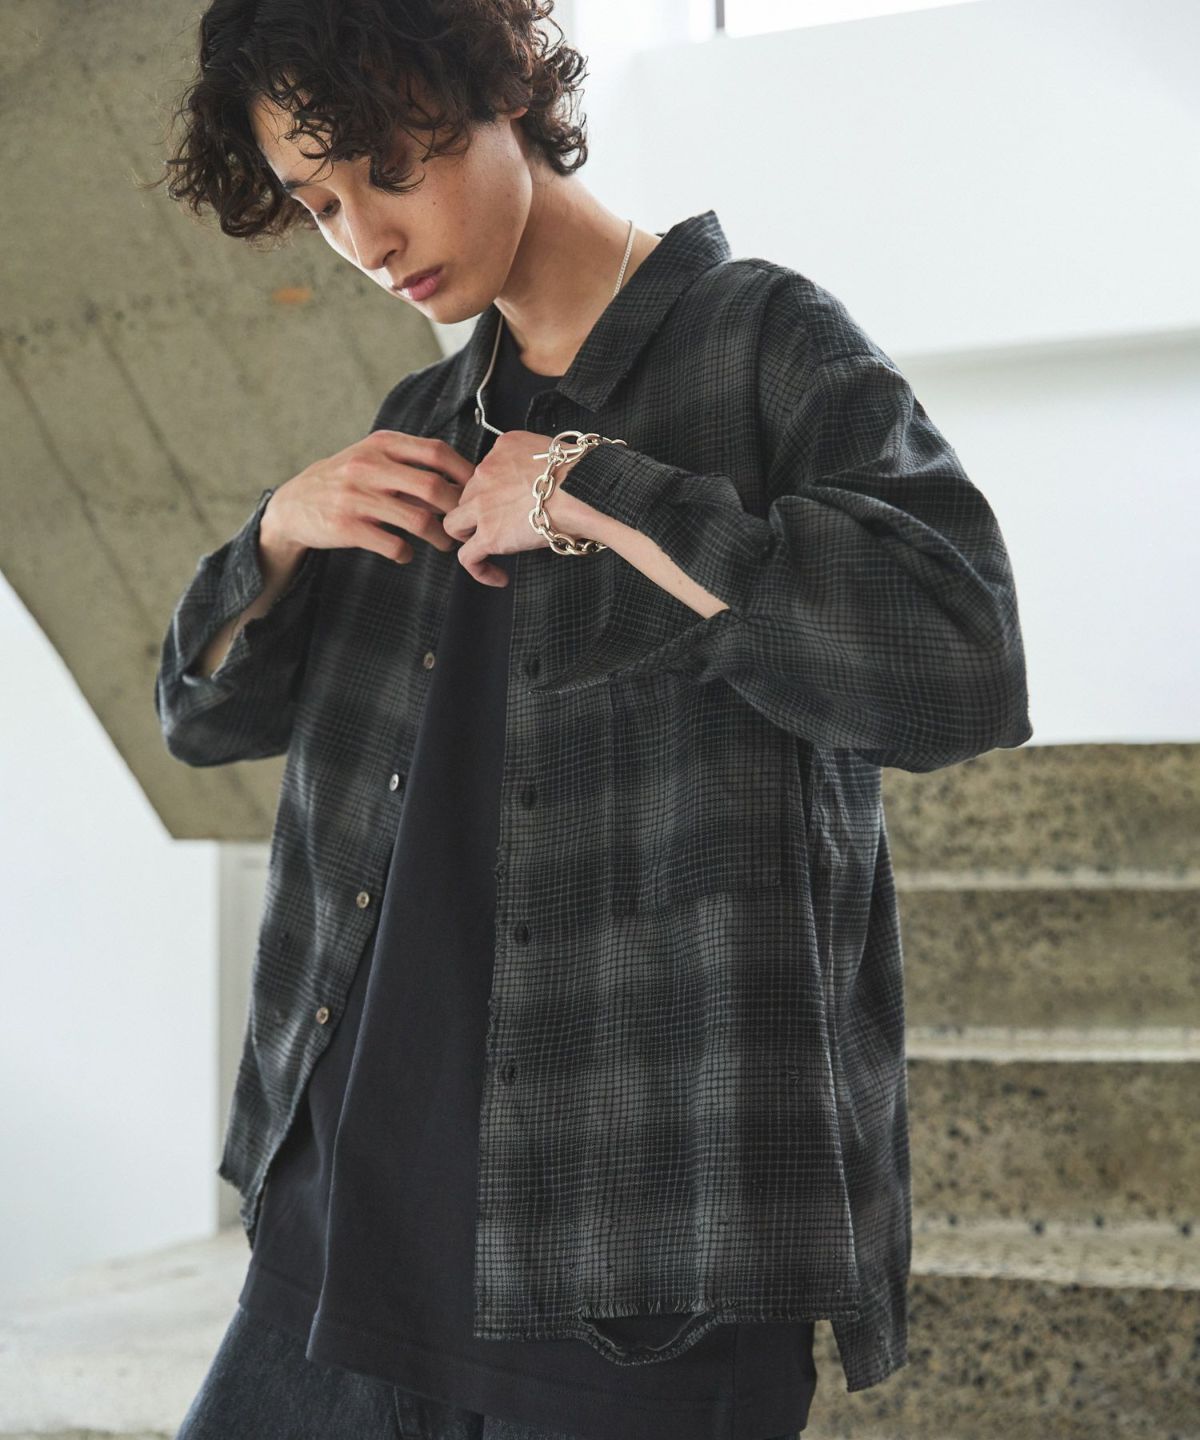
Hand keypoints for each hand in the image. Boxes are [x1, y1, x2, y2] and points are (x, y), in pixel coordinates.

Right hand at [261, 430, 473, 563]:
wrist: (292, 505)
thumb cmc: (345, 482)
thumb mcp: (372, 460)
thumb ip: (409, 466)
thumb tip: (459, 483)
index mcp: (381, 444)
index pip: (436, 452)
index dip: (464, 473)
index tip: (477, 491)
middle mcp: (368, 466)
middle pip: (433, 487)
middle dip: (457, 510)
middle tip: (465, 525)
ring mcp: (356, 497)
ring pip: (418, 520)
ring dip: (440, 538)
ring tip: (445, 544)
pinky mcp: (346, 528)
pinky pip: (393, 545)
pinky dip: (406, 554)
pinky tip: (406, 554)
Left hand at [442, 430, 574, 585]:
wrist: (583, 489)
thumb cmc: (582, 477)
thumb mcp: (554, 455)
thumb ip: (538, 464)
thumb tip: (543, 488)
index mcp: (504, 449)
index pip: (485, 472)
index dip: (492, 491)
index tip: (505, 505)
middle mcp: (486, 472)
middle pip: (467, 497)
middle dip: (479, 514)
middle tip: (500, 528)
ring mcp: (483, 504)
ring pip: (455, 523)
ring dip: (469, 538)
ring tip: (489, 550)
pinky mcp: (489, 534)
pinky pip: (467, 557)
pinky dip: (479, 570)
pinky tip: (497, 576)